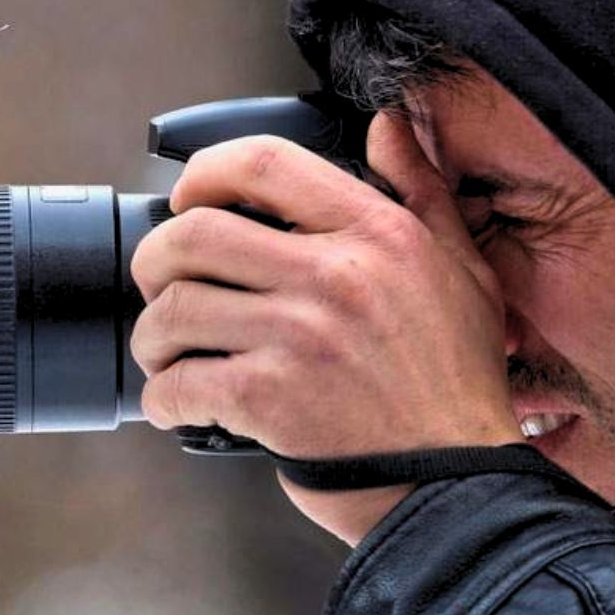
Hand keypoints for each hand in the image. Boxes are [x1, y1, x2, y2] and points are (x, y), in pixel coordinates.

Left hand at [128, 113, 520, 544]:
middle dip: (155, 263)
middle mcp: (334, 275)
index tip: (185, 200)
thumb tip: (391, 125)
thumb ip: (422, 192)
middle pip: (193, 234)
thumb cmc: (455, 386)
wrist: (457, 488)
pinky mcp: (269, 399)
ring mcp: (299, 337)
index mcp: (376, 233)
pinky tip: (177, 405)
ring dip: (152, 337)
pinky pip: (178, 383)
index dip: (202, 174)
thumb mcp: (463, 271)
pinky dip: (161, 398)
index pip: (263, 163)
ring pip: (174, 310)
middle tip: (160, 289)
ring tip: (165, 354)